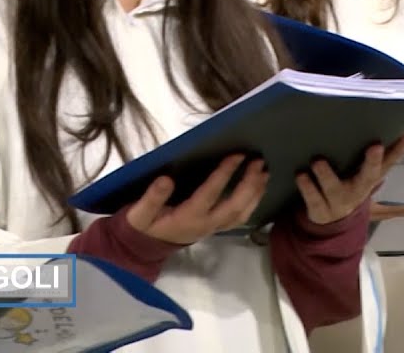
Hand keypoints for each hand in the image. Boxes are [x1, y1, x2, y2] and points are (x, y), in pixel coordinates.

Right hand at [126, 154, 268, 244]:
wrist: (146, 246)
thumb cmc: (145, 224)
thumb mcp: (139, 213)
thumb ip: (151, 198)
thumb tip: (165, 180)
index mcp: (187, 218)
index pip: (210, 194)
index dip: (224, 174)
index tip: (237, 156)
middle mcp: (206, 224)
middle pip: (234, 206)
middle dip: (249, 184)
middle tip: (258, 162)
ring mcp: (214, 227)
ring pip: (242, 213)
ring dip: (256, 193)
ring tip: (264, 172)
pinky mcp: (218, 227)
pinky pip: (240, 217)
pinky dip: (253, 202)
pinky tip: (259, 187)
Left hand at [297, 132, 403, 224]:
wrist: (332, 227)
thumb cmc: (350, 190)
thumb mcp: (368, 179)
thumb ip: (386, 159)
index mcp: (370, 179)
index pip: (389, 162)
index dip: (400, 148)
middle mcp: (358, 189)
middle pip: (368, 176)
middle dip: (373, 162)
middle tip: (376, 146)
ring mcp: (339, 201)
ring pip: (334, 188)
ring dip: (327, 175)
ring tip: (318, 160)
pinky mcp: (320, 209)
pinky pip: (313, 199)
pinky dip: (307, 187)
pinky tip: (301, 174)